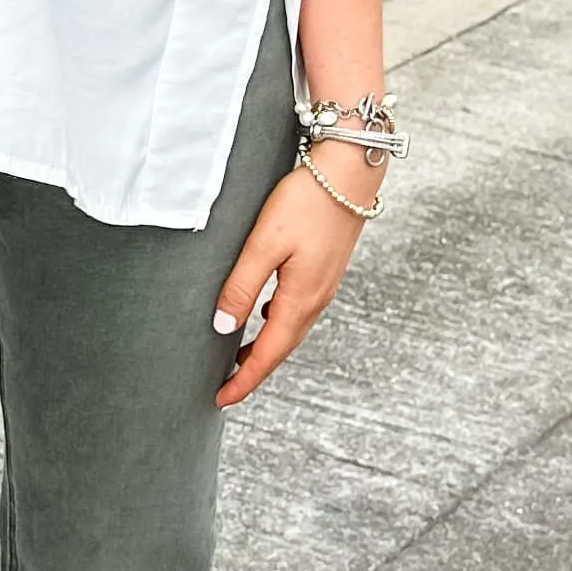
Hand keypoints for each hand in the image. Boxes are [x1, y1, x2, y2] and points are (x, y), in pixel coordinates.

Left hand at [210, 161, 373, 408]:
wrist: (349, 172)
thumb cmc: (306, 200)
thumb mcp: (264, 243)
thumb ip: (241, 286)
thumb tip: (223, 327)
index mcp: (300, 299)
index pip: (268, 353)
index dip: (244, 380)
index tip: (222, 399)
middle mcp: (317, 298)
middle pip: (282, 347)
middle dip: (254, 370)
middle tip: (226, 387)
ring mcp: (325, 284)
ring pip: (291, 329)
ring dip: (267, 348)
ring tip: (240, 358)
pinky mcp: (326, 269)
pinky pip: (299, 310)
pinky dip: (279, 324)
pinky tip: (265, 314)